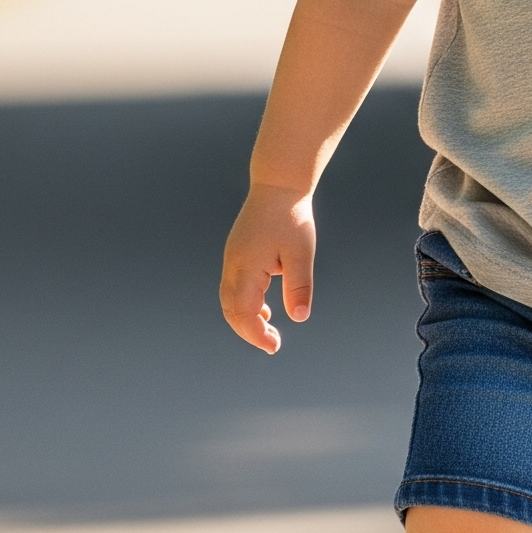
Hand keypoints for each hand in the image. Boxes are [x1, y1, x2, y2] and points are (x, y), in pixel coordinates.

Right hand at [219, 186, 316, 352]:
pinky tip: (266, 309)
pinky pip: (234, 289)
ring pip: (230, 301)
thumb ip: (299, 286)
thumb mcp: (301, 253)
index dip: (255, 334)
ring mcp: (232, 260)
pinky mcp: (237, 255)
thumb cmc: (292, 218)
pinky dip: (246, 305)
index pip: (242, 312)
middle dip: (249, 332)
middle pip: (231, 311)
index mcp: (245, 268)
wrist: (278, 186)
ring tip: (270, 332)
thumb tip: (300, 317)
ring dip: (246, 319)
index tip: (274, 346)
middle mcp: (233, 266)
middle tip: (274, 345)